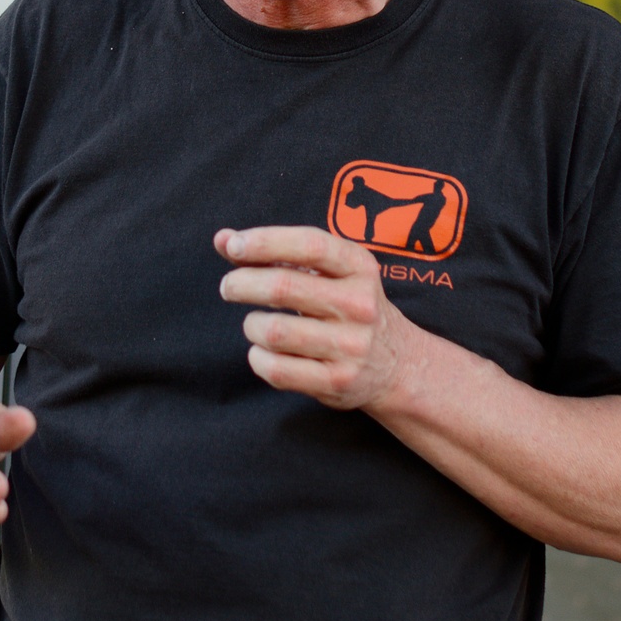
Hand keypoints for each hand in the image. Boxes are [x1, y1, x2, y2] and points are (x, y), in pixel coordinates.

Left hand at [215, 226, 421, 410]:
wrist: (398, 364)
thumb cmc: (347, 307)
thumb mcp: (328, 272)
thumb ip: (275, 252)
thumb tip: (222, 238)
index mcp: (359, 268)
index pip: (309, 244)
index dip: (265, 241)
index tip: (232, 245)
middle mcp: (359, 305)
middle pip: (283, 288)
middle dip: (242, 283)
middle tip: (229, 287)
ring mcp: (350, 346)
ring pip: (274, 332)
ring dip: (251, 326)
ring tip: (255, 324)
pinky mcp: (337, 381)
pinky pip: (277, 370)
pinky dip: (258, 359)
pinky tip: (263, 352)